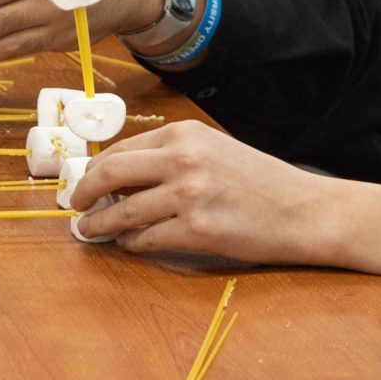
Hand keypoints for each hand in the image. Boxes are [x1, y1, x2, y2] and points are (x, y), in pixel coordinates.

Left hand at [66, 120, 380, 271]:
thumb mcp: (214, 151)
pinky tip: (128, 244)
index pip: (121, 149)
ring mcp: (190, 195)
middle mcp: (183, 159)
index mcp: (185, 135)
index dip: (95, 169)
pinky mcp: (198, 231)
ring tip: (90, 231)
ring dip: (101, 224)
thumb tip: (121, 176)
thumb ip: (170, 157)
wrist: (305, 211)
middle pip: (111, 173)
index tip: (84, 182)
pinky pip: (147, 239)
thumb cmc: (261, 182)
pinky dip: (131, 244)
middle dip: (85, 192)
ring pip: (124, 211)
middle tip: (75, 205)